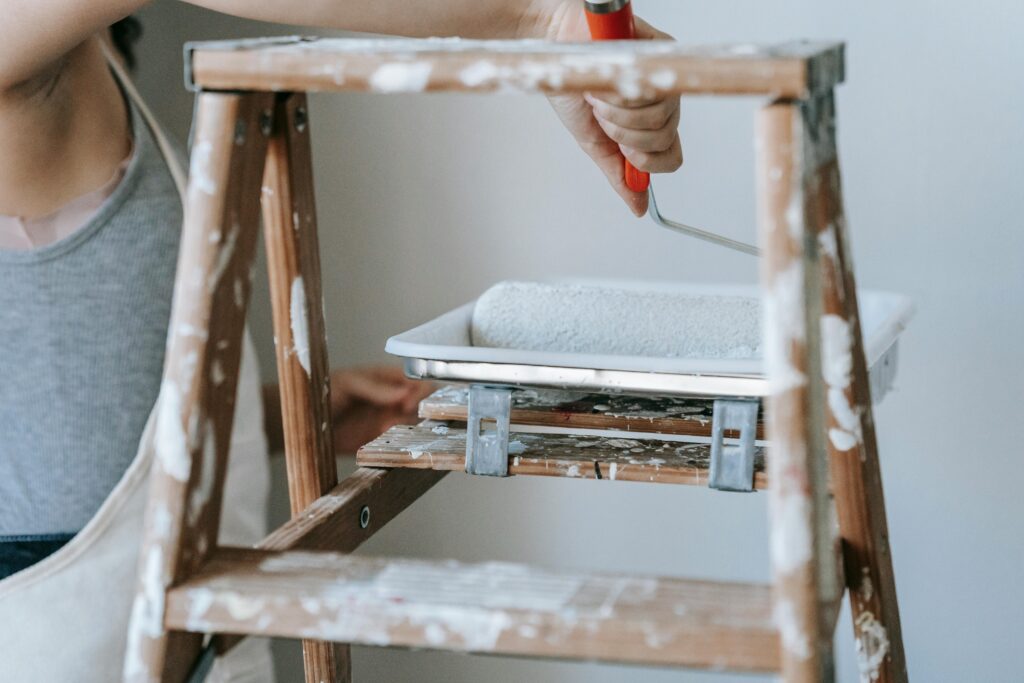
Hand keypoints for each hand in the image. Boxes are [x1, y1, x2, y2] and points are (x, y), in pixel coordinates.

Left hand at [329, 366, 434, 452]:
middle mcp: (392, 399)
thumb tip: (404, 392)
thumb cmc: (321, 392)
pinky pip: (400, 441)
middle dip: (422, 410)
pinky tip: (385, 440)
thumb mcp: (348, 383)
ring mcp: (387, 420)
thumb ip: (376, 387)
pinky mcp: (380, 440)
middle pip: (423, 403)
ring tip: (389, 430)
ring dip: (411, 427)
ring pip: (415, 423)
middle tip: (404, 417)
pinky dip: (401, 442)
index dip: (419, 390)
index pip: (415, 380)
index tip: (407, 402)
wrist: (302, 423)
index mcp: (386, 379)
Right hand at [539, 3, 682, 215]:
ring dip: (619, 111)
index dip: (647, 161)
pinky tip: (605, 79)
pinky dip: (620, 91)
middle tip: (602, 112)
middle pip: (664, 138)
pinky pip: (653, 89)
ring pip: (660, 117)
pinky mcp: (663, 50)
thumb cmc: (574, 87)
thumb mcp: (593, 141)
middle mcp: (663, 101)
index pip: (672, 157)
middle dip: (624, 132)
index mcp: (651, 125)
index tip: (621, 149)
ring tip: (600, 93)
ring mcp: (665, 76)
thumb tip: (638, 208)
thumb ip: (617, 173)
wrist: (555, 48)